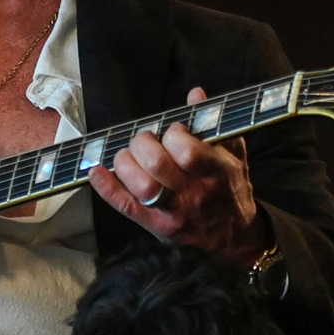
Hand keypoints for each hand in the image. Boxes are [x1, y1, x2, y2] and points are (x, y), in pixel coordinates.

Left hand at [88, 86, 273, 265]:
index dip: (173, 134)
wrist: (237, 240)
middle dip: (143, 143)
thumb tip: (195, 94)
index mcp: (217, 172)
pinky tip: (96, 172)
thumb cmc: (232, 191)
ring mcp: (175, 212)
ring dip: (125, 163)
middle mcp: (195, 194)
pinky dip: (106, 188)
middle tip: (144, 140)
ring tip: (127, 155)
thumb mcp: (233, 156)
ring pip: (141, 185)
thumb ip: (215, 126)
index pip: (188, 151)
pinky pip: (127, 207)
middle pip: (157, 164)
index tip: (172, 131)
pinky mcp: (157, 226)